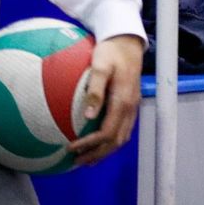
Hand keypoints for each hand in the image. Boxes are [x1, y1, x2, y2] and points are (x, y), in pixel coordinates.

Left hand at [68, 34, 143, 167]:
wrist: (127, 42)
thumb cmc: (110, 52)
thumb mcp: (100, 66)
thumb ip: (94, 90)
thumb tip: (87, 116)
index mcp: (123, 100)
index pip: (107, 131)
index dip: (90, 144)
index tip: (70, 148)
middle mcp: (130, 107)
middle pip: (117, 140)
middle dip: (98, 154)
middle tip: (77, 162)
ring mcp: (132, 106)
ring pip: (122, 137)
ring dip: (105, 150)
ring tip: (87, 158)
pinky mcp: (130, 104)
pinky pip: (123, 129)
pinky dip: (111, 140)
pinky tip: (98, 140)